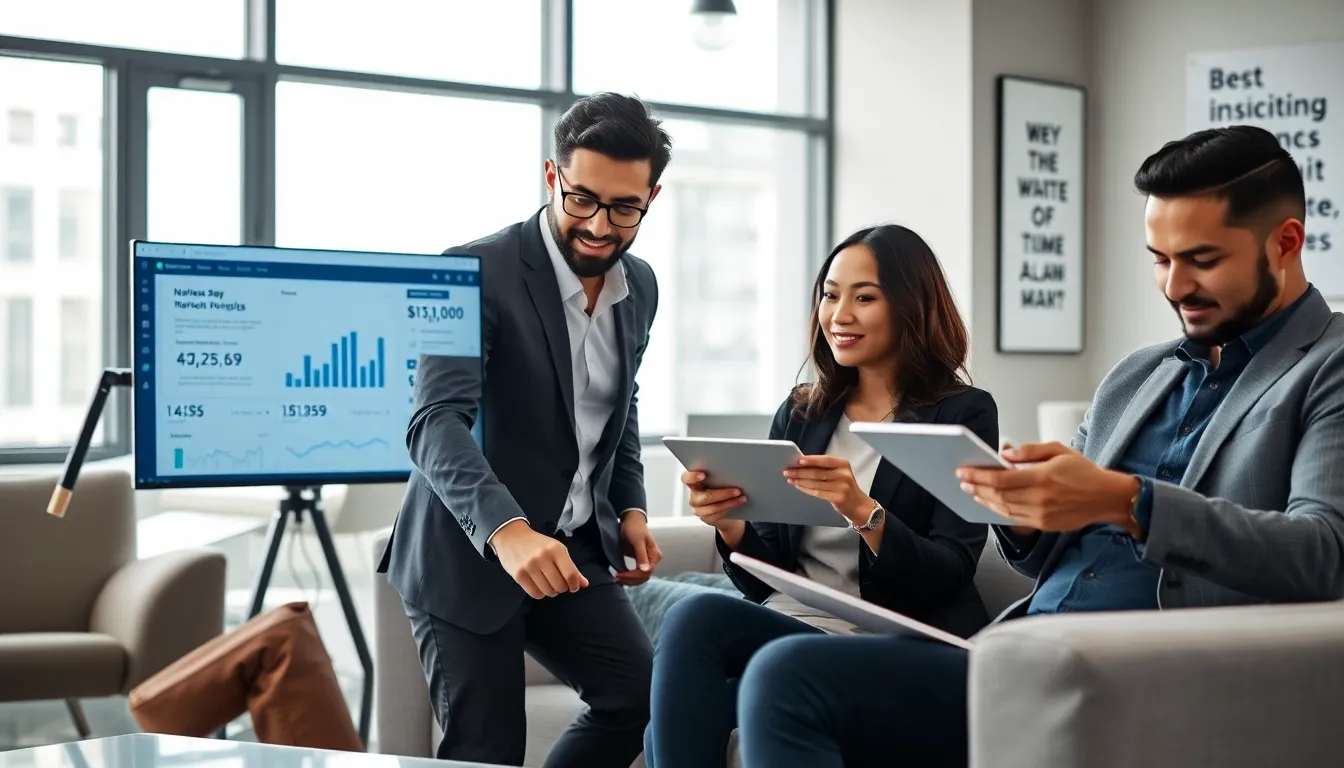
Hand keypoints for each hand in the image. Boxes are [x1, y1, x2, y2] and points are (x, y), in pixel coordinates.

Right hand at [489, 520, 588, 598]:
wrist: (512, 536)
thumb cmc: (538, 544)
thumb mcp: (558, 550)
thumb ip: (572, 568)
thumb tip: (584, 584)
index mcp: (556, 549)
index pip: (571, 575)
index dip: (574, 585)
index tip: (573, 587)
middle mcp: (543, 557)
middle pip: (560, 585)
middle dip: (561, 588)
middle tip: (558, 583)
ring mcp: (530, 566)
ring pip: (548, 591)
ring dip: (551, 591)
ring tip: (548, 584)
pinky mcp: (519, 574)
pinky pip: (535, 594)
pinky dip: (540, 593)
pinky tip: (539, 585)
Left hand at [616, 512, 661, 585]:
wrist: (631, 520)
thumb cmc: (634, 528)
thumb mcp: (637, 541)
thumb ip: (641, 556)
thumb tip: (646, 570)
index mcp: (655, 555)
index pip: (646, 572)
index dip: (633, 576)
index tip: (619, 574)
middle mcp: (653, 560)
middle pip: (644, 577)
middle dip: (630, 580)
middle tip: (615, 578)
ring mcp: (647, 562)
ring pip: (641, 578)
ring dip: (629, 581)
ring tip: (617, 578)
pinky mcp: (641, 562)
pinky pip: (637, 574)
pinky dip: (629, 577)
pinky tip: (620, 576)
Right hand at [682, 470, 746, 528]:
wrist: (723, 508)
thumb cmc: (720, 488)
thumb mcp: (717, 479)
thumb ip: (718, 475)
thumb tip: (732, 469)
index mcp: (693, 483)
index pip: (686, 478)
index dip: (692, 477)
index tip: (703, 475)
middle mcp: (693, 496)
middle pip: (705, 496)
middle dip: (723, 494)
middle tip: (737, 490)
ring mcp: (698, 508)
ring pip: (713, 507)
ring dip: (730, 502)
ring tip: (741, 497)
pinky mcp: (706, 518)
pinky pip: (718, 514)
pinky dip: (730, 507)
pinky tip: (739, 502)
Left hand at [782, 455, 873, 525]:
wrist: (858, 504)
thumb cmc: (844, 486)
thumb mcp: (839, 472)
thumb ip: (824, 467)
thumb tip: (802, 464)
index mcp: (843, 464)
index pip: (824, 460)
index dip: (810, 460)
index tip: (797, 460)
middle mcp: (843, 474)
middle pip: (817, 472)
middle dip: (800, 471)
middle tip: (787, 471)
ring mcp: (842, 487)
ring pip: (815, 483)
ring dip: (800, 481)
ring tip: (790, 478)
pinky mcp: (838, 498)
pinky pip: (817, 492)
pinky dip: (806, 489)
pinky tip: (798, 486)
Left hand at [955, 441, 1141, 535]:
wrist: (1107, 497)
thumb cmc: (1083, 471)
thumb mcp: (1058, 450)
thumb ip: (1029, 451)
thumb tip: (1004, 454)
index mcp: (1043, 478)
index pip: (1001, 479)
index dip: (978, 476)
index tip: (963, 471)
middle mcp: (1041, 499)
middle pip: (998, 496)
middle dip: (976, 488)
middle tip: (962, 481)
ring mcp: (1042, 515)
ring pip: (1003, 509)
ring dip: (984, 500)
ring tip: (971, 491)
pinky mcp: (1044, 525)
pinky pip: (1014, 519)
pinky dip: (998, 511)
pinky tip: (989, 503)